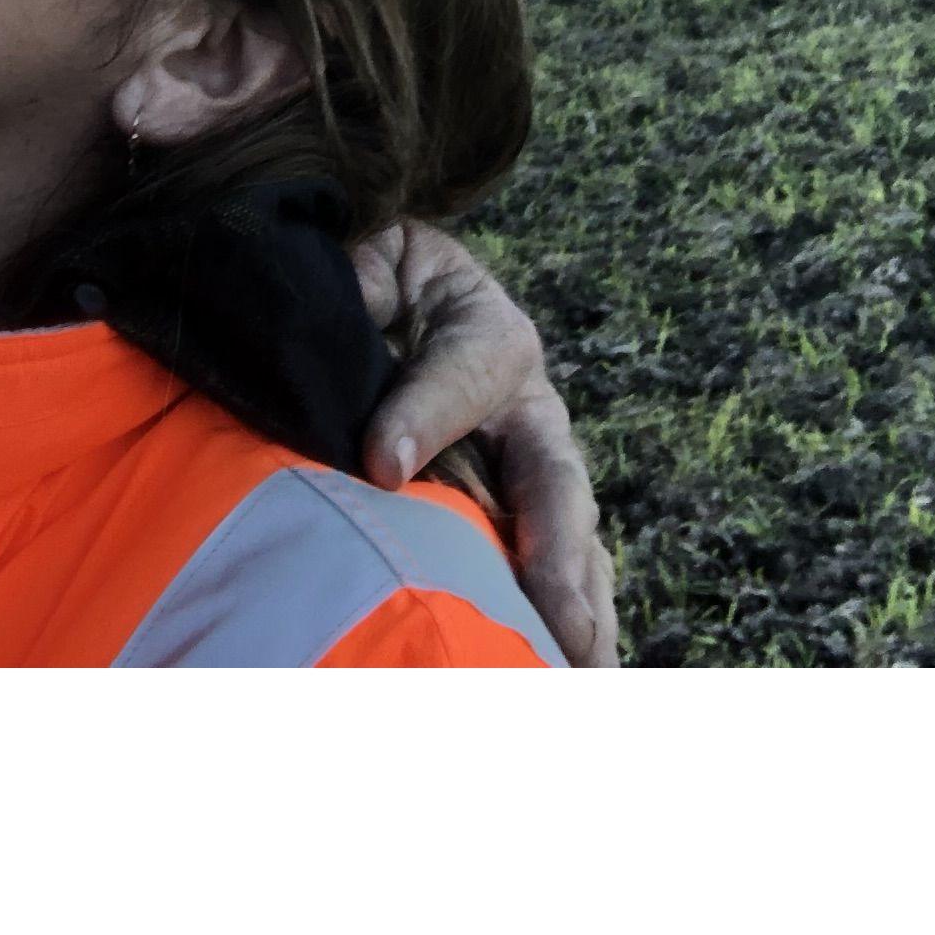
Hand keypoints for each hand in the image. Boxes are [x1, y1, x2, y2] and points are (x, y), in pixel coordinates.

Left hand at [352, 222, 619, 668]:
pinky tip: (570, 672)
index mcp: (492, 333)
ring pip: (572, 538)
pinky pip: (559, 566)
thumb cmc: (388, 277)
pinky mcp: (524, 512)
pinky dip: (570, 621)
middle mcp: (529, 409)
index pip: (465, 372)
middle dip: (558, 556)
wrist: (406, 290)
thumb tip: (348, 312)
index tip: (380, 466)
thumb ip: (365, 285)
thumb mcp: (378, 262)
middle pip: (555, 480)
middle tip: (559, 621)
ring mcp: (534, 467)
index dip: (425, 415)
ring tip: (585, 671)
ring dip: (581, 607)